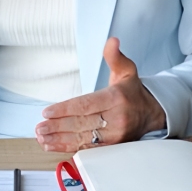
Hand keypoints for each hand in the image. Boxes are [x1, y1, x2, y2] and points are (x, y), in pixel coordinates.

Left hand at [34, 37, 166, 151]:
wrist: (151, 113)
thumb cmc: (132, 92)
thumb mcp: (126, 70)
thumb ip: (114, 56)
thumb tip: (112, 41)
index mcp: (116, 98)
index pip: (86, 105)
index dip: (65, 110)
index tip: (47, 112)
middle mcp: (116, 119)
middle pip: (82, 124)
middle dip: (58, 126)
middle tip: (40, 127)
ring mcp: (115, 136)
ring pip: (83, 139)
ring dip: (59, 140)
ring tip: (41, 137)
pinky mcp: (113, 147)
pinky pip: (88, 149)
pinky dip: (68, 148)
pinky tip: (52, 146)